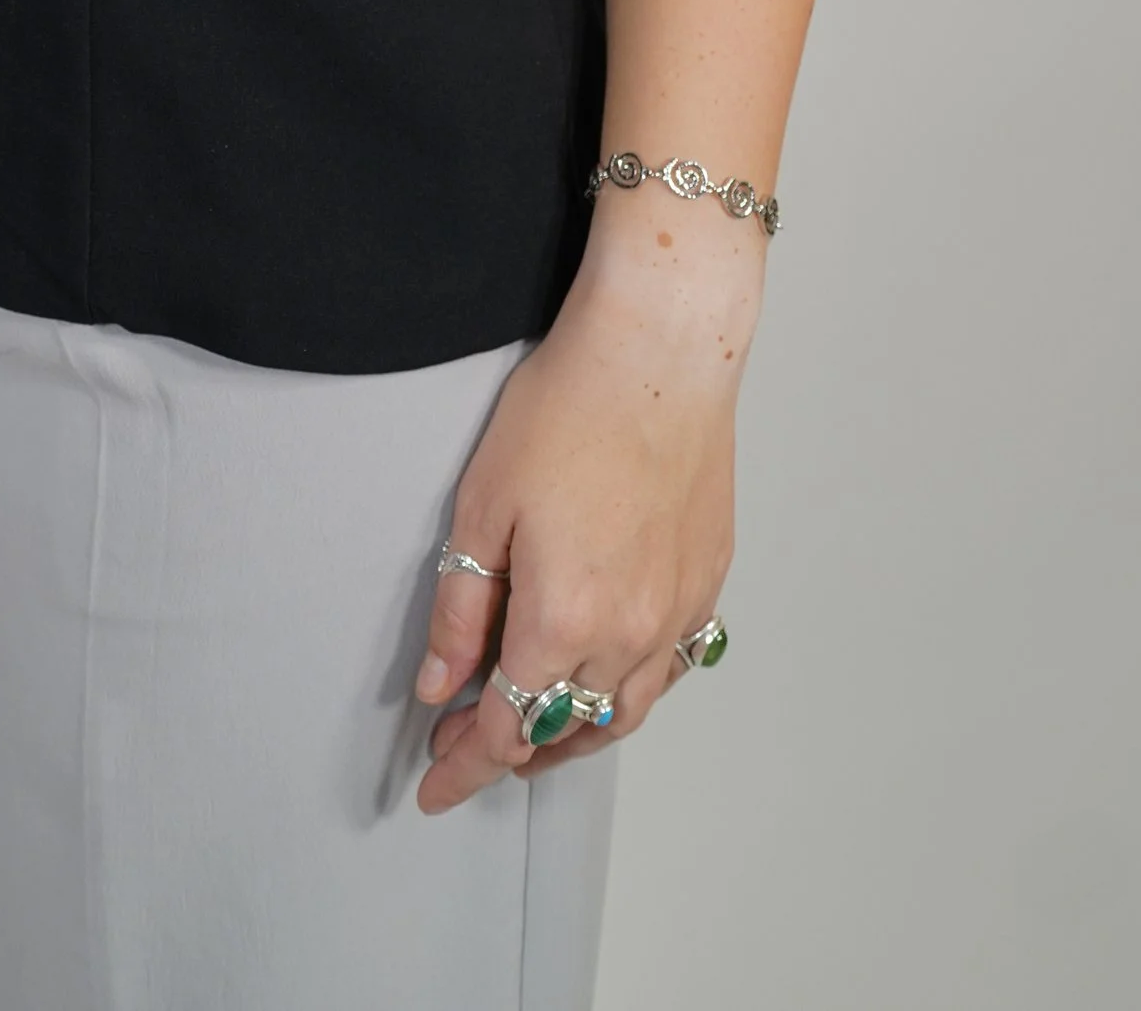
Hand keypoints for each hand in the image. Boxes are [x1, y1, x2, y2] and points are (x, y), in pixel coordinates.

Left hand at [412, 238, 753, 812]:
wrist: (659, 354)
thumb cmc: (567, 411)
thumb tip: (439, 684)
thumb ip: (462, 610)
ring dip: (574, 735)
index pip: (506, 730)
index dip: (464, 767)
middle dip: (512, 753)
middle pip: (567, 732)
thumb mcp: (482, 507)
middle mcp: (629, 635)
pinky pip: (668, 668)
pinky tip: (604, 675)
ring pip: (624, 714)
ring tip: (533, 730)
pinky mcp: (707, 582)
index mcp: (564, 621)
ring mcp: (678, 612)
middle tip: (467, 747)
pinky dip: (627, 692)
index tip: (433, 785)